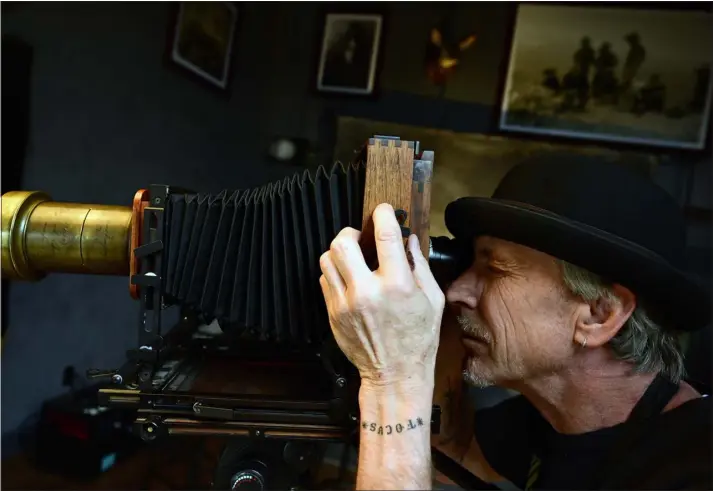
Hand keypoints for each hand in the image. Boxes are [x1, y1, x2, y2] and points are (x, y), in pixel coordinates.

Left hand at [319, 203, 445, 386]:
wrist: (394, 374)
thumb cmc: (418, 339)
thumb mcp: (432, 300)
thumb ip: (420, 266)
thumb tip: (409, 240)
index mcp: (397, 285)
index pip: (385, 236)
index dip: (383, 215)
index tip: (384, 211)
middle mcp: (367, 291)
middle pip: (343, 243)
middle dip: (351, 233)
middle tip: (361, 238)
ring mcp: (346, 303)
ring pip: (327, 259)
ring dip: (339, 252)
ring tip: (352, 258)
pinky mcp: (333, 314)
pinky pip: (324, 280)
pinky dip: (335, 273)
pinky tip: (349, 279)